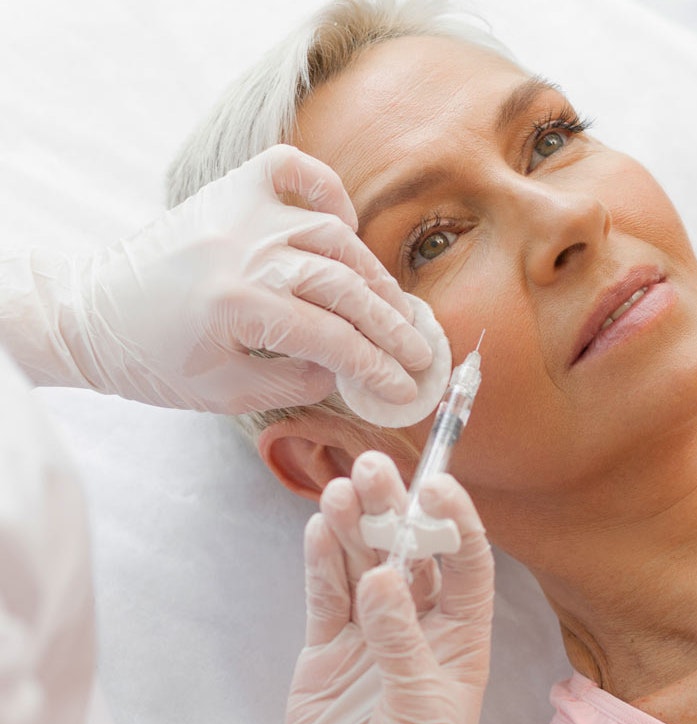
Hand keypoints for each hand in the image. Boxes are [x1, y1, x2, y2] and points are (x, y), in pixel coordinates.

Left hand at [3, 144, 430, 412]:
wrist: (90, 313)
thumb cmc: (152, 361)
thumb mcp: (224, 393)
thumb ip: (294, 383)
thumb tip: (347, 371)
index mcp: (237, 303)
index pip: (332, 337)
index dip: (376, 366)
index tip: (405, 388)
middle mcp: (244, 247)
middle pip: (345, 287)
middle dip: (391, 326)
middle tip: (422, 353)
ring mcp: (240, 211)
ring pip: (334, 236)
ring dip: (374, 276)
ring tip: (399, 309)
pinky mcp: (232, 189)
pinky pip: (295, 171)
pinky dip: (329, 192)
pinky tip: (347, 226)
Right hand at [283, 451, 493, 723]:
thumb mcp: (421, 708)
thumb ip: (400, 641)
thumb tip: (381, 578)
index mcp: (460, 638)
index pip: (465, 565)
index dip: (454, 520)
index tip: (437, 484)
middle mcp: (417, 626)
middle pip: (407, 553)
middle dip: (393, 509)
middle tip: (374, 467)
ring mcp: (369, 635)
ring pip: (361, 565)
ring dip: (353, 526)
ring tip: (341, 489)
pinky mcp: (326, 650)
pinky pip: (324, 597)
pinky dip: (321, 562)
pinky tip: (320, 528)